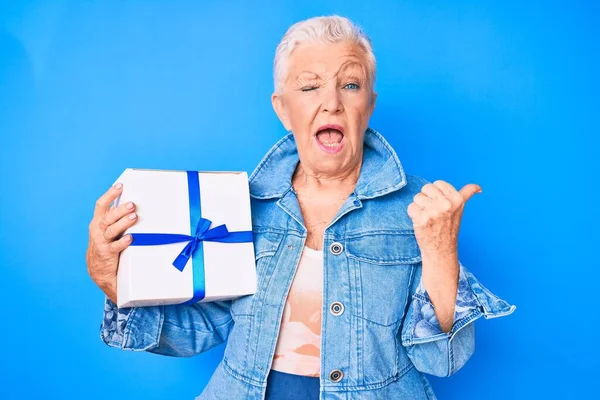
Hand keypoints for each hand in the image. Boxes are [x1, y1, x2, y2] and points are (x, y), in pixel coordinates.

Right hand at [86, 182, 137, 303]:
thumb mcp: (107, 230)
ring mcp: (101, 242)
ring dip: (123, 223)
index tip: (120, 185)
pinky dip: (123, 241)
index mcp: (97, 222)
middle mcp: (97, 230)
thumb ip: (115, 218)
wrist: (98, 270)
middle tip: (132, 204)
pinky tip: (130, 238)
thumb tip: (131, 203)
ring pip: (111, 230)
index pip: (101, 205)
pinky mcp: (106, 253)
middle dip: (120, 209)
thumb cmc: (106, 245)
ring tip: (134, 217)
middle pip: (108, 216)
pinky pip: (115, 246)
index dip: (110, 194)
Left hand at [407, 180, 481, 258]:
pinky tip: (421, 223)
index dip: (436, 194)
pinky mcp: (422, 219)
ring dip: (419, 207)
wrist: (441, 249)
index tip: (440, 205)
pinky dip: (413, 215)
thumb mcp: (460, 209)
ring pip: (417, 197)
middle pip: (426, 188)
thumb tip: (478, 187)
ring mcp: (434, 211)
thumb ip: (467, 194)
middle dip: (427, 198)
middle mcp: (446, 204)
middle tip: (433, 212)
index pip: (438, 183)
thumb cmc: (449, 227)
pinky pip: (411, 207)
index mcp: (457, 199)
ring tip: (428, 218)